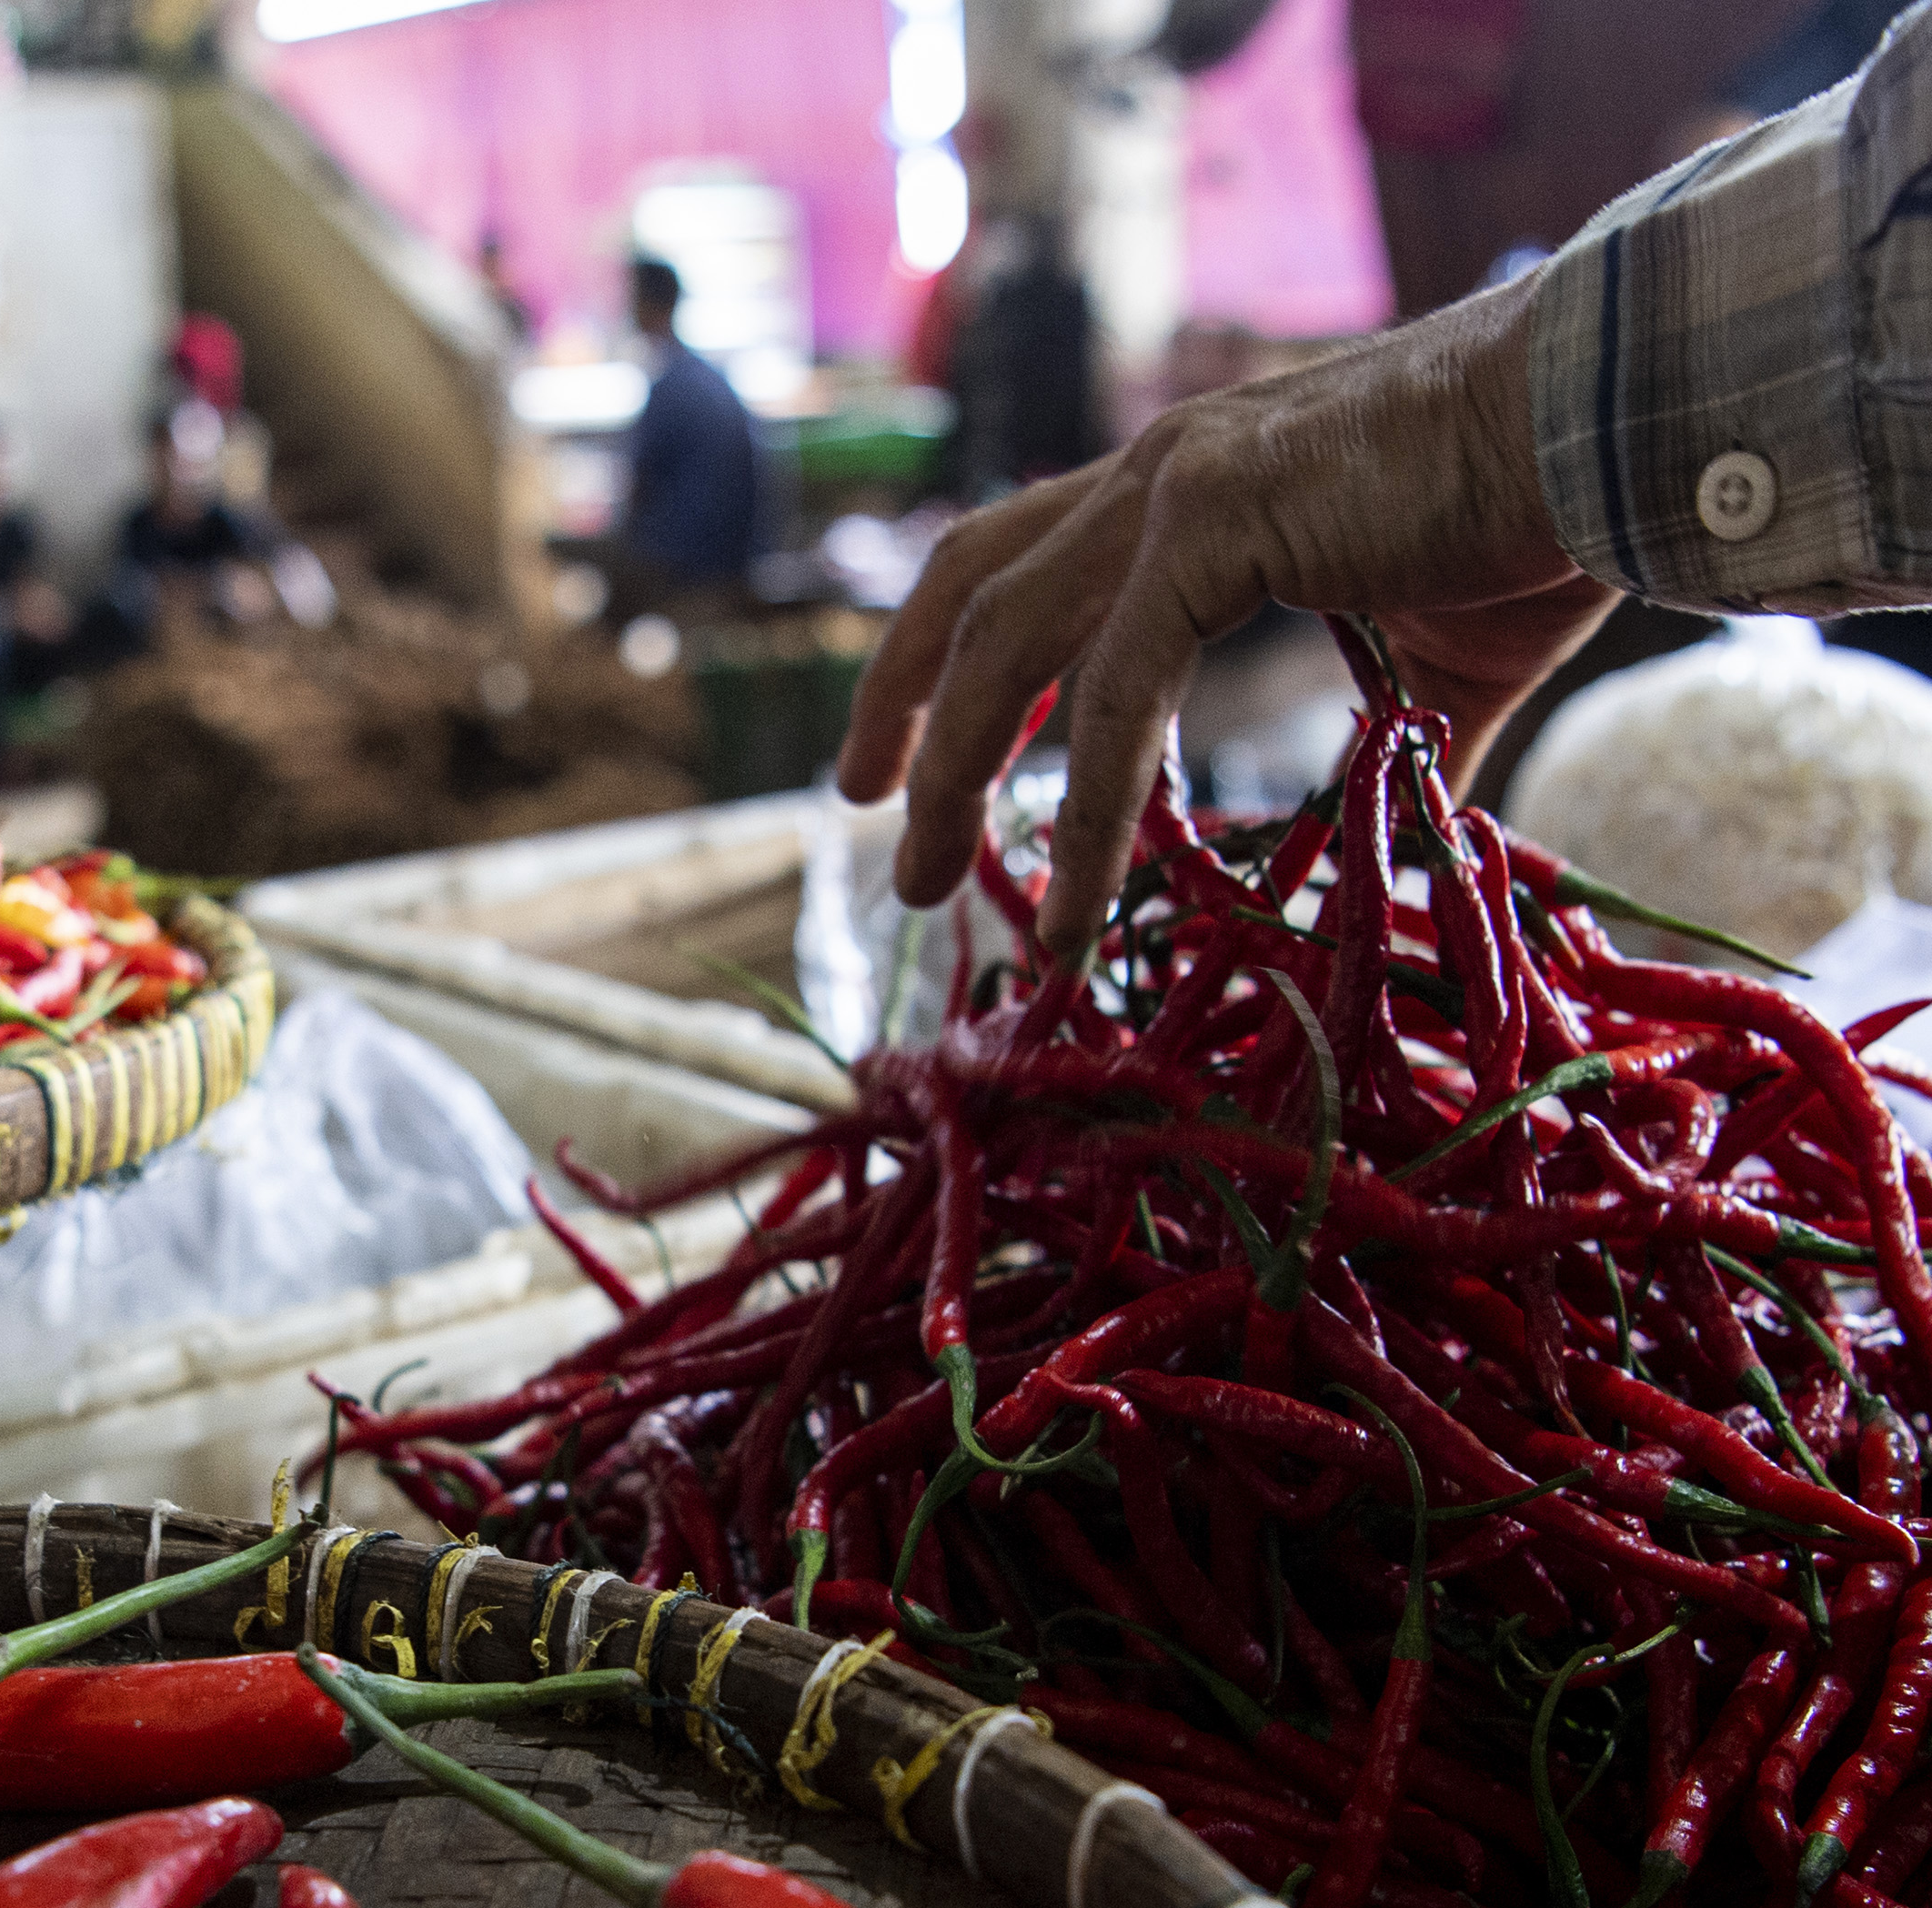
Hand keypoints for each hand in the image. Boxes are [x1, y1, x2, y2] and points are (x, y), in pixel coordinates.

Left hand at [836, 272, 1618, 954]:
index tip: (899, 755)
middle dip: (906, 709)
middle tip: (868, 818)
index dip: (940, 654)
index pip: (1016, 561)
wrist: (1622, 419)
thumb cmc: (1544, 520)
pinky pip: (1120, 693)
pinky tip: (1073, 906)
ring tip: (928, 884)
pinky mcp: (1215, 520)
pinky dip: (1090, 808)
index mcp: (1189, 480)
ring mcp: (1176, 481)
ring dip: (958, 771)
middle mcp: (1157, 468)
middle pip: (971, 591)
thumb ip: (1390, 749)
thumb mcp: (1439, 658)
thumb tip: (1401, 845)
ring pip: (1010, 644)